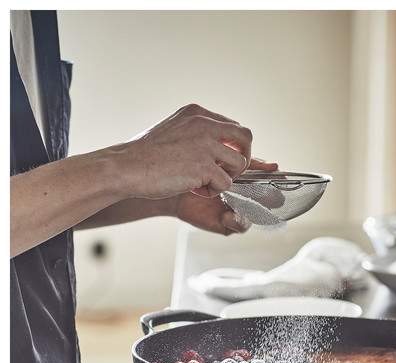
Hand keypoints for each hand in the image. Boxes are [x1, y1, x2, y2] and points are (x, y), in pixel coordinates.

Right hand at [120, 103, 258, 199]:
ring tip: (203, 183)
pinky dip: (213, 191)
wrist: (126, 167)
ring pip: (239, 164)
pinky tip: (193, 189)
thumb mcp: (174, 130)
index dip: (234, 146)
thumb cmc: (145, 155)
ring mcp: (205, 144)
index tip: (225, 160)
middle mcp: (204, 124)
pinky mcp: (204, 166)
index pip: (232, 126)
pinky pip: (226, 183)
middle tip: (228, 172)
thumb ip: (196, 132)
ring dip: (225, 178)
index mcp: (197, 113)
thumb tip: (217, 144)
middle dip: (243, 158)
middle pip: (246, 138)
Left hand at [172, 155, 278, 233]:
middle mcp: (244, 197)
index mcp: (246, 181)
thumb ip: (247, 163)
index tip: (281, 180)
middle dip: (270, 199)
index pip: (268, 184)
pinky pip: (240, 226)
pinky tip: (226, 213)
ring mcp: (236, 211)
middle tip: (270, 196)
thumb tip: (274, 165)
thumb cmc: (193, 168)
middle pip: (267, 202)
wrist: (171, 182)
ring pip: (256, 215)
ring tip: (239, 201)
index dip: (277, 184)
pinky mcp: (226, 224)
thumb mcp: (223, 160)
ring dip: (251, 208)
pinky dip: (237, 220)